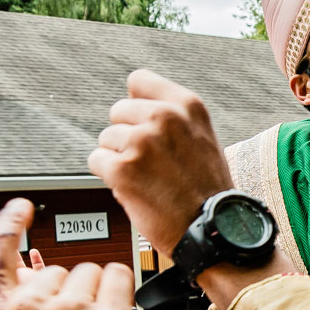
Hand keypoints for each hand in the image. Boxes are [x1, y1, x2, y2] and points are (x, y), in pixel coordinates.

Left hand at [87, 70, 235, 262]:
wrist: (212, 230)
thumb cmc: (207, 190)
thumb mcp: (203, 137)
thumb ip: (173, 116)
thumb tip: (132, 98)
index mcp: (187, 106)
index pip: (139, 80)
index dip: (136, 104)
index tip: (141, 123)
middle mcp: (164, 117)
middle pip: (118, 111)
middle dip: (126, 135)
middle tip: (149, 162)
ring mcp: (142, 142)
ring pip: (106, 138)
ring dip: (118, 157)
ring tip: (146, 177)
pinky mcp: (124, 169)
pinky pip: (96, 161)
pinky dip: (108, 176)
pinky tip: (133, 188)